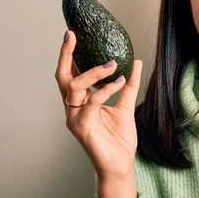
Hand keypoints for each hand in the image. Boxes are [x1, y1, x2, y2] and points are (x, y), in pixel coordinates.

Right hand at [54, 30, 142, 180]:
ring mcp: (74, 117)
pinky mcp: (81, 126)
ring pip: (74, 86)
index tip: (72, 33)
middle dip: (66, 55)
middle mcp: (73, 107)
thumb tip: (136, 61)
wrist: (121, 164)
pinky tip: (119, 81)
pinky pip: (92, 102)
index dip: (69, 54)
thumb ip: (129, 84)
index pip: (71, 73)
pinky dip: (106, 89)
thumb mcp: (126, 105)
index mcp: (81, 101)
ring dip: (93, 72)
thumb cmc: (119, 139)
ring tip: (112, 63)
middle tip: (73, 36)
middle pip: (63, 76)